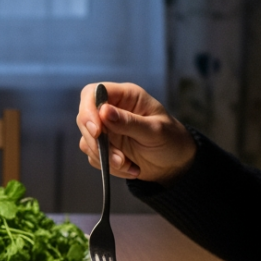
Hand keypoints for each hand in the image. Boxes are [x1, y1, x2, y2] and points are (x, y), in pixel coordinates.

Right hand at [76, 82, 195, 183]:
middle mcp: (112, 110)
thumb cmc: (171, 140)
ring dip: (105, 157)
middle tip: (117, 158)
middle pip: (85, 118)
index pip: (93, 93)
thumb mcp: (155, 131)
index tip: (97, 131)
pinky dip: (109, 166)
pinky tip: (130, 168)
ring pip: (87, 141)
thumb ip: (129, 122)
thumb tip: (103, 111)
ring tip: (128, 165)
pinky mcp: (105, 147)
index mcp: (125, 96)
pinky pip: (94, 156)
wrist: (176, 164)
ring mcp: (107, 129)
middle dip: (97, 142)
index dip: (88, 110)